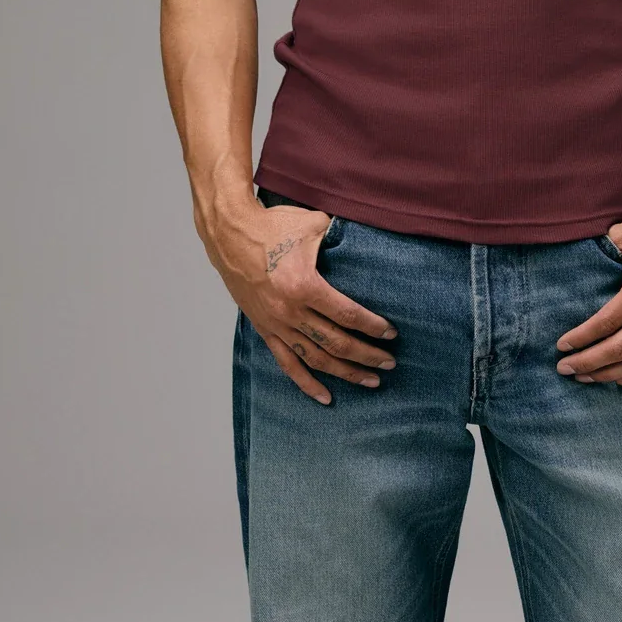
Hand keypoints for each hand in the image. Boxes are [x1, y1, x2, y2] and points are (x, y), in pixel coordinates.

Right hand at [203, 200, 398, 405]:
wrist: (230, 234)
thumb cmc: (273, 225)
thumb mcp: (313, 224)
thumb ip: (342, 236)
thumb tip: (368, 238)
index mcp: (304, 286)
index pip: (347, 315)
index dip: (373, 326)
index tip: (391, 333)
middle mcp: (290, 311)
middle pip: (336, 342)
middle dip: (367, 355)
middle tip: (389, 363)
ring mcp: (276, 324)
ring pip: (316, 358)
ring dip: (345, 373)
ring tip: (370, 381)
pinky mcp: (264, 329)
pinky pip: (287, 363)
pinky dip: (307, 383)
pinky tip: (326, 397)